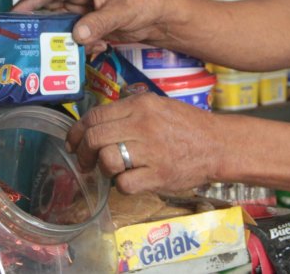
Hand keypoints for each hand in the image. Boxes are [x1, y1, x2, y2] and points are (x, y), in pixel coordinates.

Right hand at [13, 0, 172, 52]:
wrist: (164, 18)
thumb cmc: (146, 3)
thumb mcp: (122, 12)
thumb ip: (99, 23)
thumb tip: (76, 35)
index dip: (31, 0)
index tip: (15, 13)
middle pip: (53, 8)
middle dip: (40, 23)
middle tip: (25, 39)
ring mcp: (89, 11)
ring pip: (64, 25)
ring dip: (62, 39)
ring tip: (56, 52)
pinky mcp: (95, 26)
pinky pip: (79, 36)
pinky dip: (82, 46)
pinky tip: (93, 51)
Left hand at [67, 93, 220, 194]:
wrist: (217, 144)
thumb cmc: (187, 125)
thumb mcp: (157, 105)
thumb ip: (129, 110)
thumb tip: (96, 122)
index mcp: (140, 105)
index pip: (95, 116)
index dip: (76, 131)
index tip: (72, 142)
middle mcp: (143, 124)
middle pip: (95, 138)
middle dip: (82, 152)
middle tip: (83, 161)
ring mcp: (151, 150)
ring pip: (106, 160)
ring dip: (102, 168)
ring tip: (110, 170)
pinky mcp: (158, 174)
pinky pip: (124, 183)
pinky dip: (121, 185)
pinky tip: (130, 180)